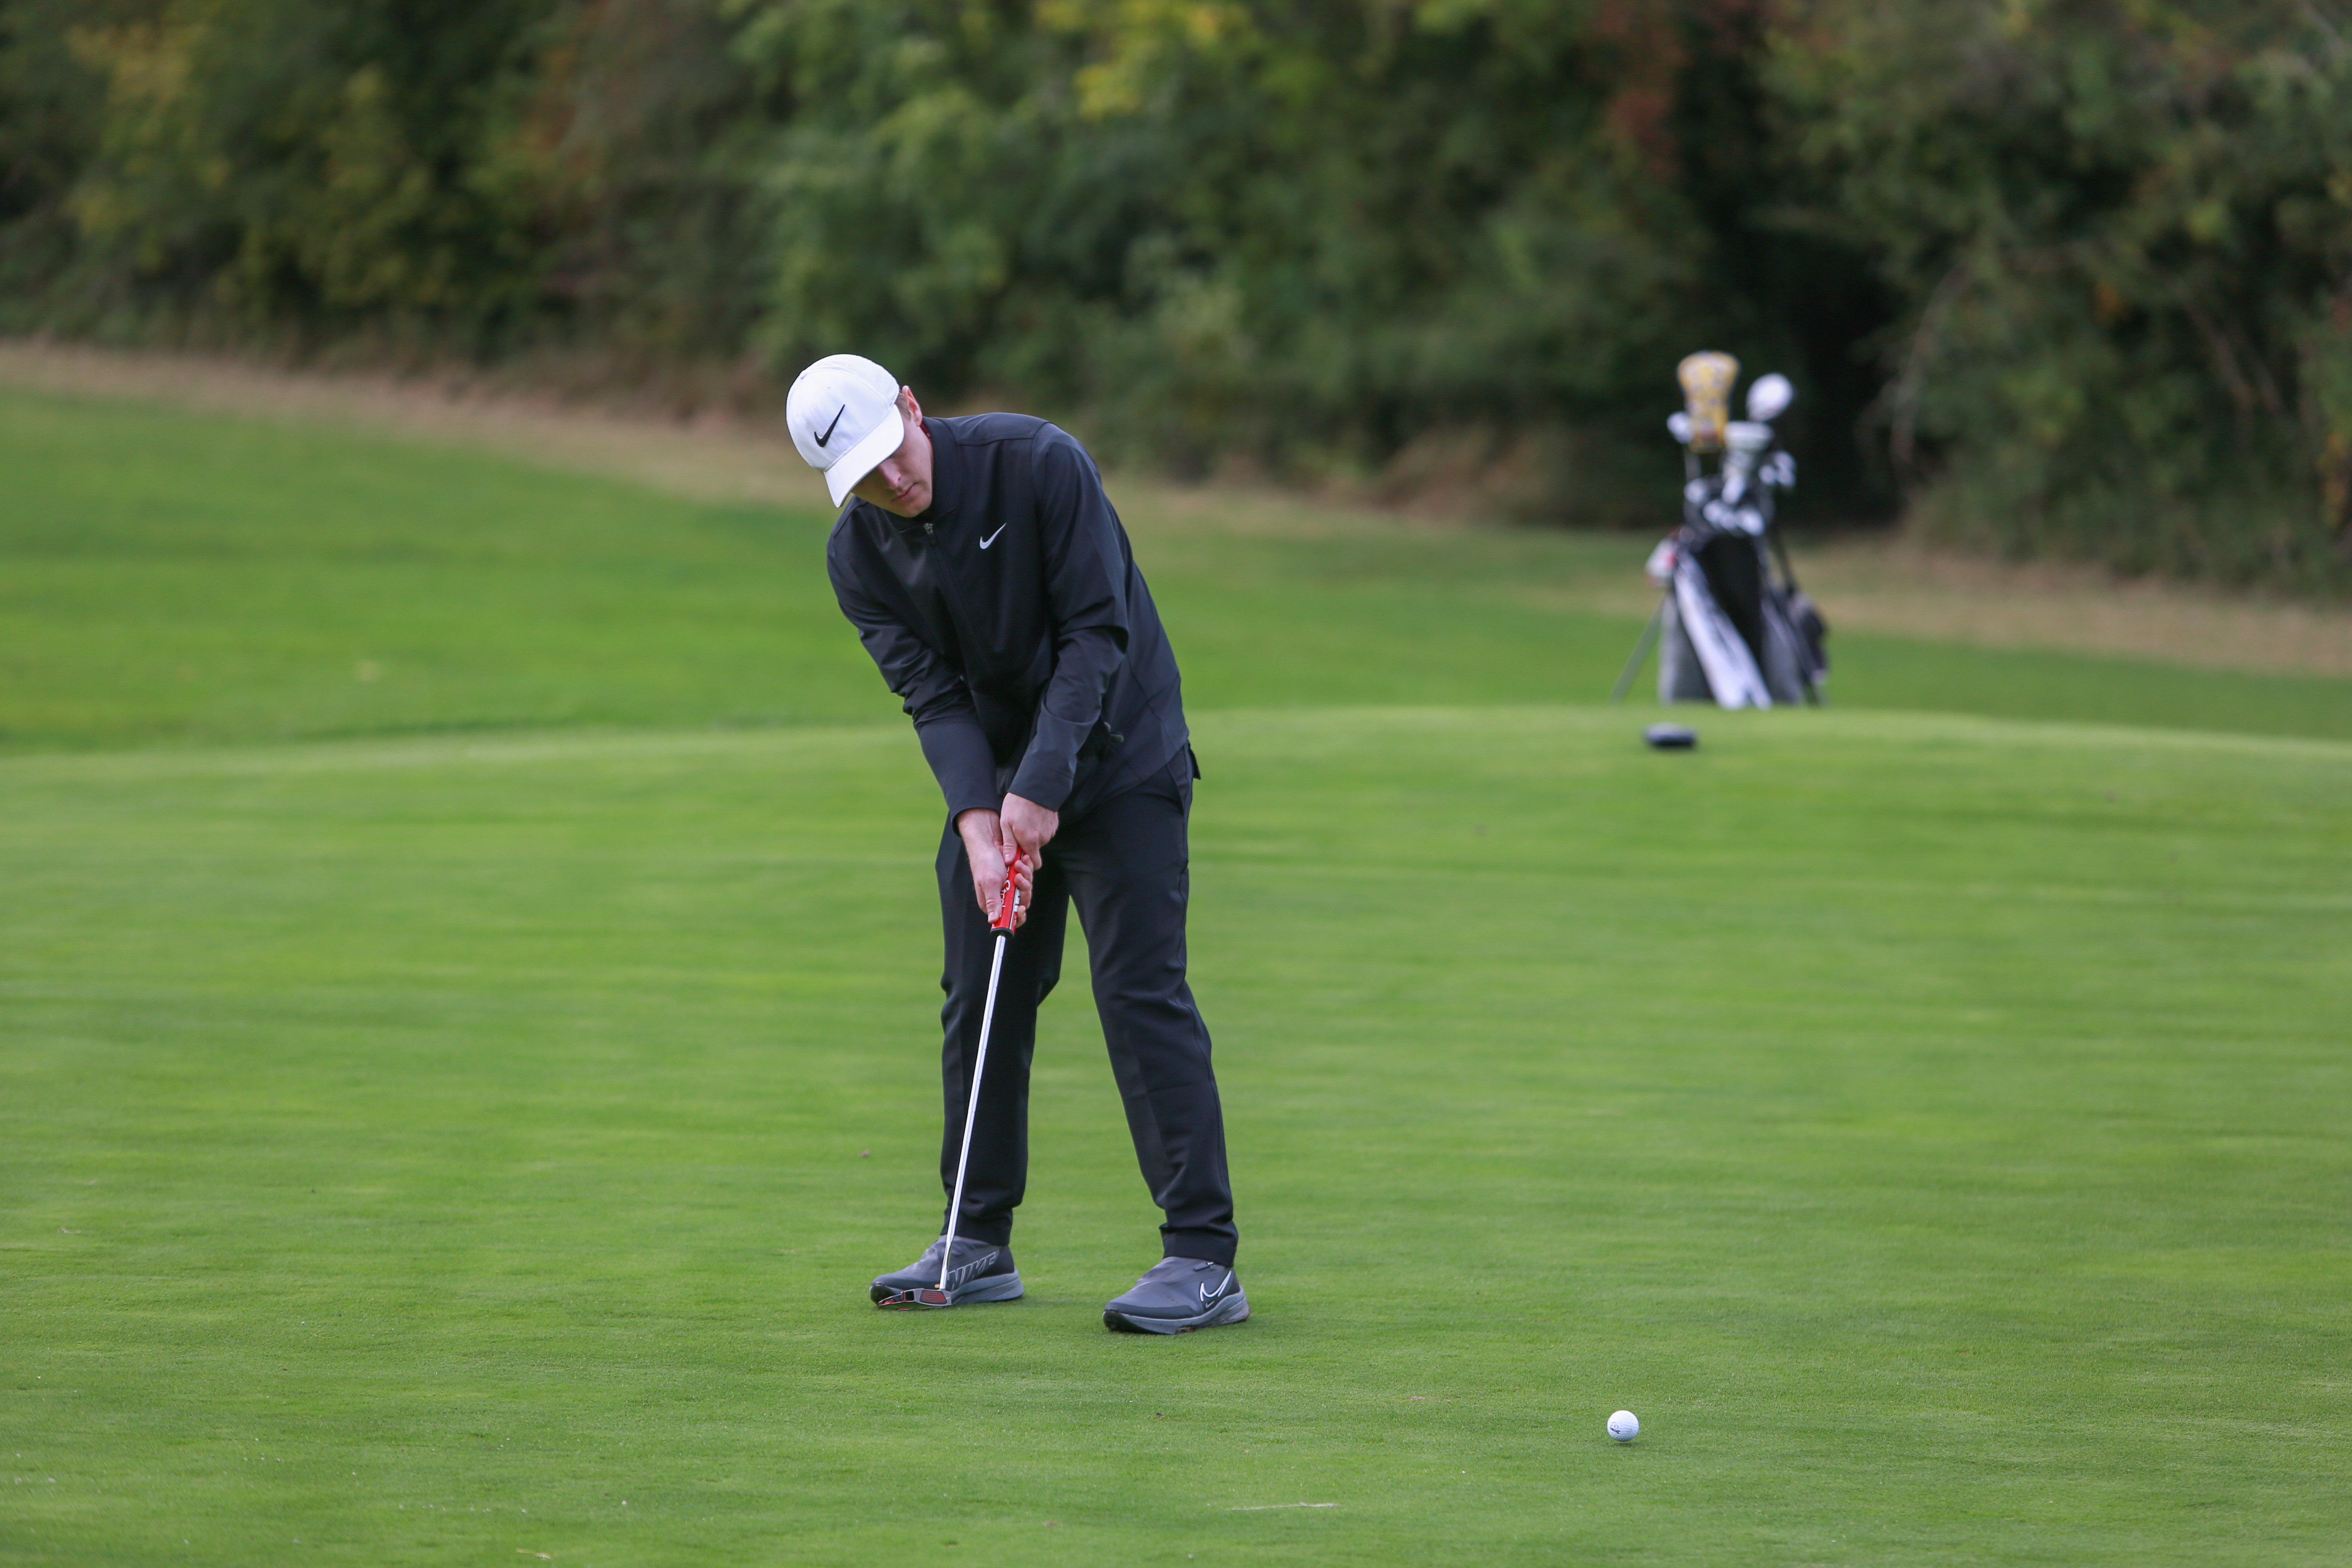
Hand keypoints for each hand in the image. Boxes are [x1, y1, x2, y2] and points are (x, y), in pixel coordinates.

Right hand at [955, 808, 1034, 927]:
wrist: (990, 842)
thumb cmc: (985, 863)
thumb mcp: (989, 883)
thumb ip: (993, 902)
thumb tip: (993, 921)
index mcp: (994, 903)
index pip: (1009, 918)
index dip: (1017, 916)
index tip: (1021, 907)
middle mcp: (1003, 896)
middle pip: (1022, 903)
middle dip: (1023, 890)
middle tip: (1017, 877)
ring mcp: (1011, 886)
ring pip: (1027, 889)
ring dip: (1025, 876)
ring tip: (1017, 864)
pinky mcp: (1017, 876)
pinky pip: (1028, 877)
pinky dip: (1027, 869)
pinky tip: (1023, 860)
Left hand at [998, 793, 1059, 863]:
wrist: (1035, 786)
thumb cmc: (1017, 804)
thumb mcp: (1006, 824)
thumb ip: (1009, 844)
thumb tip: (1008, 861)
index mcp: (1030, 842)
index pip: (1035, 864)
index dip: (1027, 862)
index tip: (1018, 856)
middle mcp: (1043, 839)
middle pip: (1035, 851)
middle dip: (1027, 846)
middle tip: (1017, 833)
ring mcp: (1050, 831)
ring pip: (1040, 840)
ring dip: (1032, 836)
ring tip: (1024, 821)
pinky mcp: (1054, 824)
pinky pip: (1045, 832)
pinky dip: (1039, 828)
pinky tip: (1032, 817)